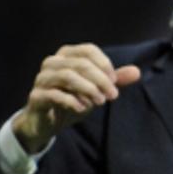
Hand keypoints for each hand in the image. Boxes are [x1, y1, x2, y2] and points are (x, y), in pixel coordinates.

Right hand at [11, 44, 141, 153]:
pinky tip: (83, 108)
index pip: (88, 50)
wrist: (48, 122)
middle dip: (100, 80)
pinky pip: (54, 94)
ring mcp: (41, 79)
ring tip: (100, 102)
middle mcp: (52, 62)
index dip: (104, 64)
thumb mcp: (97, 89)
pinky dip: (72, 100)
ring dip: (88, 89)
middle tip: (112, 95)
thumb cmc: (74, 99)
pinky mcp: (35, 96)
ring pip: (67, 76)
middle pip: (81, 64)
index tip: (115, 82)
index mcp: (67, 54)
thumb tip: (137, 72)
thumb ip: (114, 80)